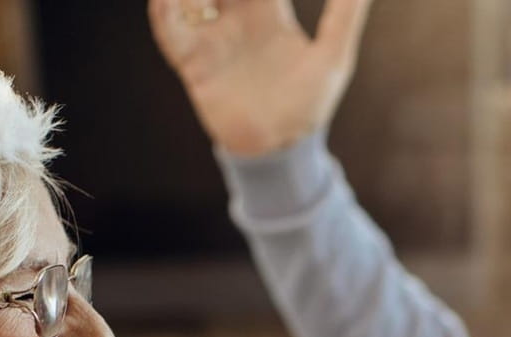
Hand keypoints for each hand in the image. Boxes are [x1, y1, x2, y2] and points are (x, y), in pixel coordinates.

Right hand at [148, 0, 373, 157]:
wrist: (281, 147)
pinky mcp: (192, 61)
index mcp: (268, 9)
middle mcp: (235, 16)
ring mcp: (211, 36)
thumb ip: (345, 16)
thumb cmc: (309, 103)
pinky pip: (170, 31)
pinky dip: (165, 12)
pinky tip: (169, 0)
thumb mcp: (333, 57)